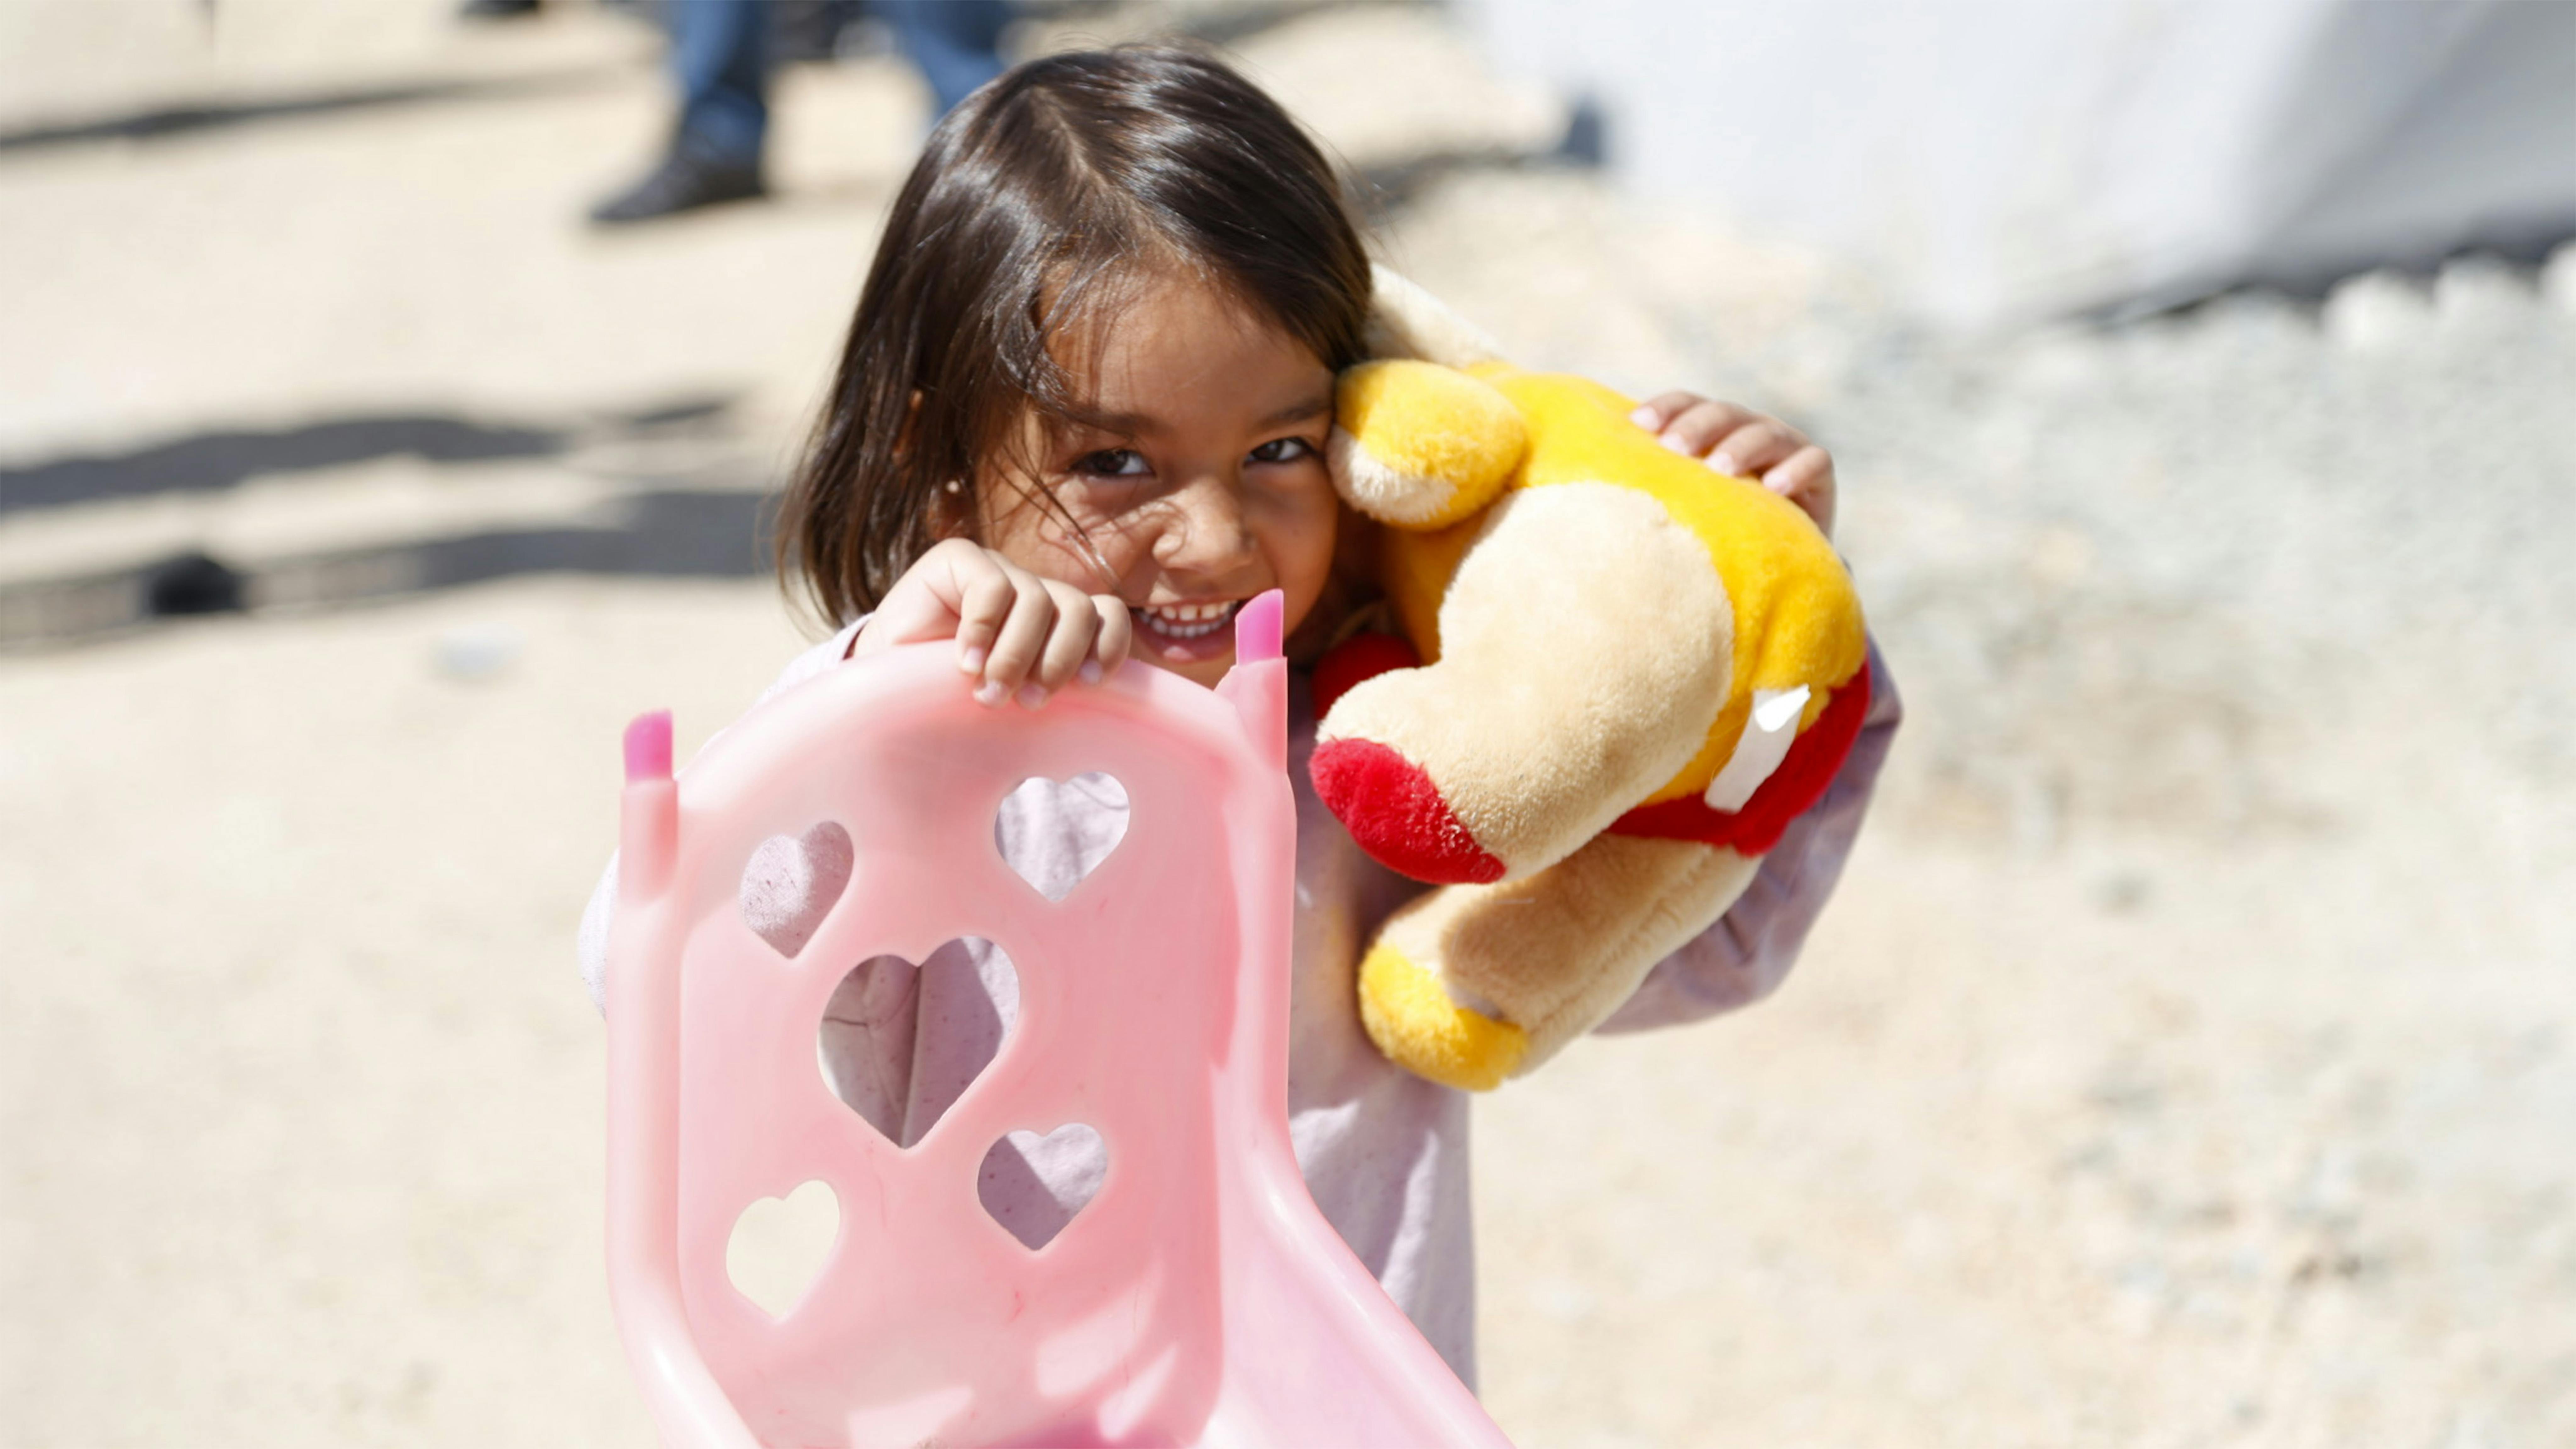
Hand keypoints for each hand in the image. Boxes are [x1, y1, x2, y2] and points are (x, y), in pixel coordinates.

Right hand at [848, 538, 1132, 707]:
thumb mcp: (1012, 704)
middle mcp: (1031, 592)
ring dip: (1016, 654)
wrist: (881, 693)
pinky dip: (983, 627)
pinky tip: (964, 663)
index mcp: (1054, 623)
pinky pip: (991, 584)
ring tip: (988, 693)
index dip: (1108, 645)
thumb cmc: (951, 705)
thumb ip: (1050, 697)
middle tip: (1028, 703)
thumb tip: (1104, 715)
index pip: (1106, 615)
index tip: (1090, 685)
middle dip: (1059, 660)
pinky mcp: (958, 561)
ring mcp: (996, 572)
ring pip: (1038, 599)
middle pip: (1079, 608)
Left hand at [1630, 392, 1835, 538]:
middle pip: (1724, 414)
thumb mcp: (1689, 501)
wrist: (1781, 554)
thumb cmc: (1721, 525)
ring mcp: (1788, 446)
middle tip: (1673, 448)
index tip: (1639, 425)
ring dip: (1741, 448)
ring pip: (1766, 434)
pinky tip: (1775, 488)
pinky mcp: (1819, 473)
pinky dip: (1796, 470)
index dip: (1666, 407)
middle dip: (1698, 427)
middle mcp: (1750, 428)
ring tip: (1720, 469)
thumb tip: (1595, 484)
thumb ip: (1658, 486)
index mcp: (1715, 428)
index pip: (1689, 403)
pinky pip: (1814, 462)